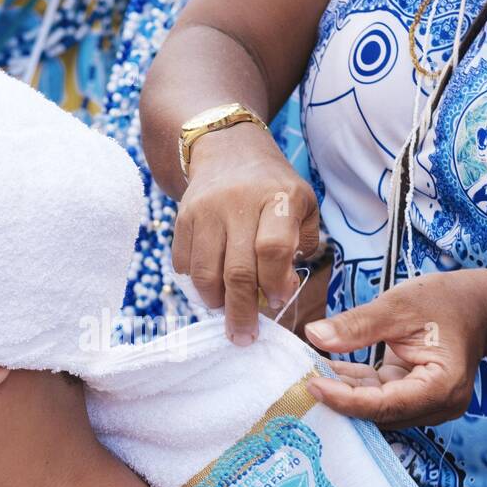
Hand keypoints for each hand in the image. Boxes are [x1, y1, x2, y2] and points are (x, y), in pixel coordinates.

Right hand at [174, 123, 320, 344]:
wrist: (228, 149)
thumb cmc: (274, 188)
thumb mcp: (303, 206)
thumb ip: (299, 247)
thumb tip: (281, 291)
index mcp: (278, 198)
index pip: (272, 249)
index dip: (274, 283)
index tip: (278, 301)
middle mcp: (238, 202)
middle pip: (237, 270)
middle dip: (241, 312)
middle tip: (244, 337)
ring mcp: (206, 209)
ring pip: (204, 273)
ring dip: (215, 302)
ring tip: (226, 311)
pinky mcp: (182, 216)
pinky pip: (183, 264)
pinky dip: (195, 284)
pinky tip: (211, 285)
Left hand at [303, 270, 486, 429]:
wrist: (480, 305)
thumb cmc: (448, 301)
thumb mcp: (399, 305)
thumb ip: (357, 325)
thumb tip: (314, 336)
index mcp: (442, 387)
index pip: (384, 405)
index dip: (345, 399)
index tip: (312, 383)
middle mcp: (438, 406)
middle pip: (378, 412)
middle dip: (340, 398)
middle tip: (299, 381)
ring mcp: (428, 405)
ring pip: (375, 407)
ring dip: (343, 391)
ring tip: (308, 372)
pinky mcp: (415, 397)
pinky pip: (378, 396)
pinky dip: (354, 384)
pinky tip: (326, 369)